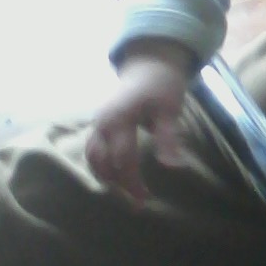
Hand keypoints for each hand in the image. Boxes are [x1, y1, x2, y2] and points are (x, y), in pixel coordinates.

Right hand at [85, 40, 194, 205]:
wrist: (150, 63)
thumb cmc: (163, 86)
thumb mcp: (170, 110)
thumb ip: (168, 139)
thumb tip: (173, 168)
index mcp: (119, 119)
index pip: (122, 159)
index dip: (133, 182)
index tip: (146, 200)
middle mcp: (102, 122)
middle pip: (102, 162)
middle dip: (118, 183)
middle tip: (137, 201)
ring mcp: (97, 122)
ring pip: (92, 157)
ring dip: (107, 176)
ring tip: (126, 191)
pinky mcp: (99, 123)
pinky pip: (93, 149)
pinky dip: (102, 165)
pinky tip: (116, 176)